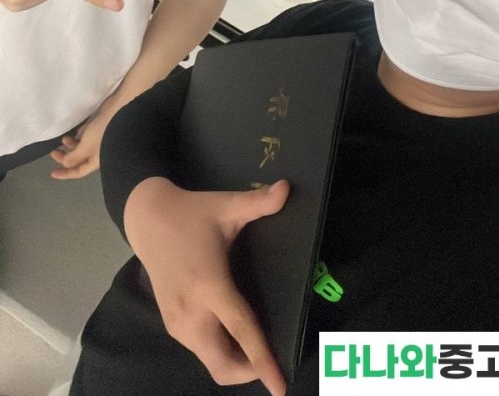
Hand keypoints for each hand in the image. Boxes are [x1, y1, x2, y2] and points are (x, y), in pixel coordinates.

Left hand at [49, 102, 115, 179]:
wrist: (119, 112)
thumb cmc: (102, 133)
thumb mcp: (85, 147)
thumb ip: (73, 157)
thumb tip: (65, 164)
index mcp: (95, 161)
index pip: (79, 171)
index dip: (65, 174)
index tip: (52, 172)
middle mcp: (97, 153)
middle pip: (78, 159)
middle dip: (66, 157)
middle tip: (54, 151)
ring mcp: (98, 141)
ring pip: (81, 147)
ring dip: (71, 144)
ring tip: (64, 138)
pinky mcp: (99, 129)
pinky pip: (86, 136)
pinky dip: (79, 136)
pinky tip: (76, 132)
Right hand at [124, 177, 289, 395]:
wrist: (146, 217)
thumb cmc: (191, 212)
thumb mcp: (226, 205)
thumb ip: (258, 202)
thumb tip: (286, 188)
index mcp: (209, 285)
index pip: (241, 332)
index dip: (262, 361)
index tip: (279, 386)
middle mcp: (191, 312)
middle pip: (223, 364)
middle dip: (250, 370)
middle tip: (275, 357)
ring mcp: (177, 322)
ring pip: (211, 362)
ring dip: (236, 362)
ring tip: (259, 346)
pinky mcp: (171, 323)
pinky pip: (201, 351)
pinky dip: (221, 351)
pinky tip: (235, 333)